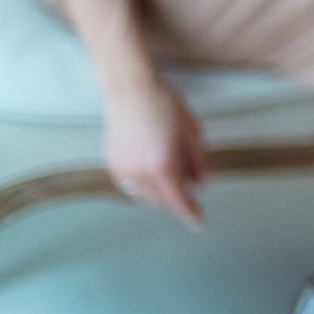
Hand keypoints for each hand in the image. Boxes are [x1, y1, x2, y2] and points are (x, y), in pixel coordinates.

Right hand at [102, 76, 206, 228]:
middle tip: (189, 193)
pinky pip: (129, 185)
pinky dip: (142, 185)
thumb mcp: (192, 131)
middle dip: (176, 200)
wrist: (131, 90)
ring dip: (159, 194)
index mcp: (163, 165)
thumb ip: (198, 162)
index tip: (198, 223)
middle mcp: (140, 172)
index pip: (178, 200)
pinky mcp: (112, 164)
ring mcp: (124, 169)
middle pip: (161, 201)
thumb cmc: (164, 104)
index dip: (189, 214)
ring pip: (144, 196)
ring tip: (171, 178)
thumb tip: (202, 185)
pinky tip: (151, 172)